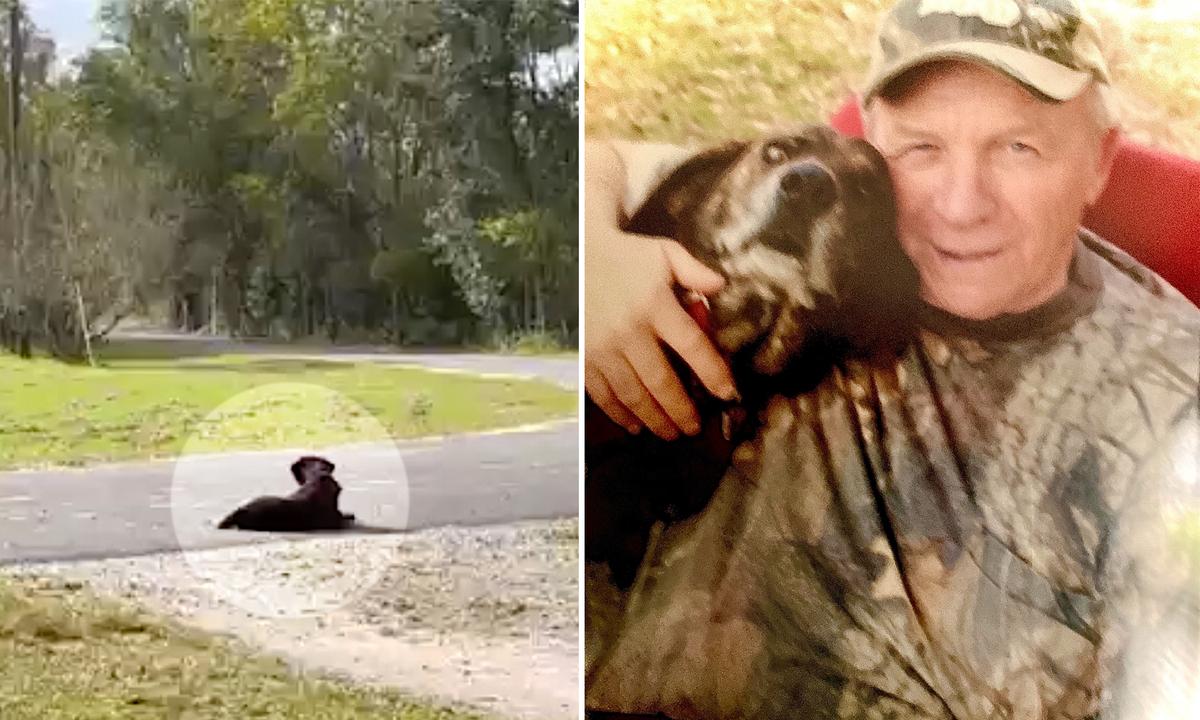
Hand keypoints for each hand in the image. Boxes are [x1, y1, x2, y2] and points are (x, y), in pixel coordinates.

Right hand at [586, 230, 736, 439]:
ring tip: (671, 433)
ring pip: (634, 395)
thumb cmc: (627, 256)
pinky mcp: (584, 357)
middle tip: (695, 428)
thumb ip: (695, 272)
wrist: (575, 253)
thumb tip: (722, 287)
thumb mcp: (665, 254)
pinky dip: (620, 415)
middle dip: (682, 411)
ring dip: (655, 419)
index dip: (714, 373)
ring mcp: (603, 348)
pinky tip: (634, 426)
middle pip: (662, 382)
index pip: (692, 346)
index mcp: (656, 305)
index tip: (729, 394)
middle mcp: (630, 331)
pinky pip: (603, 394)